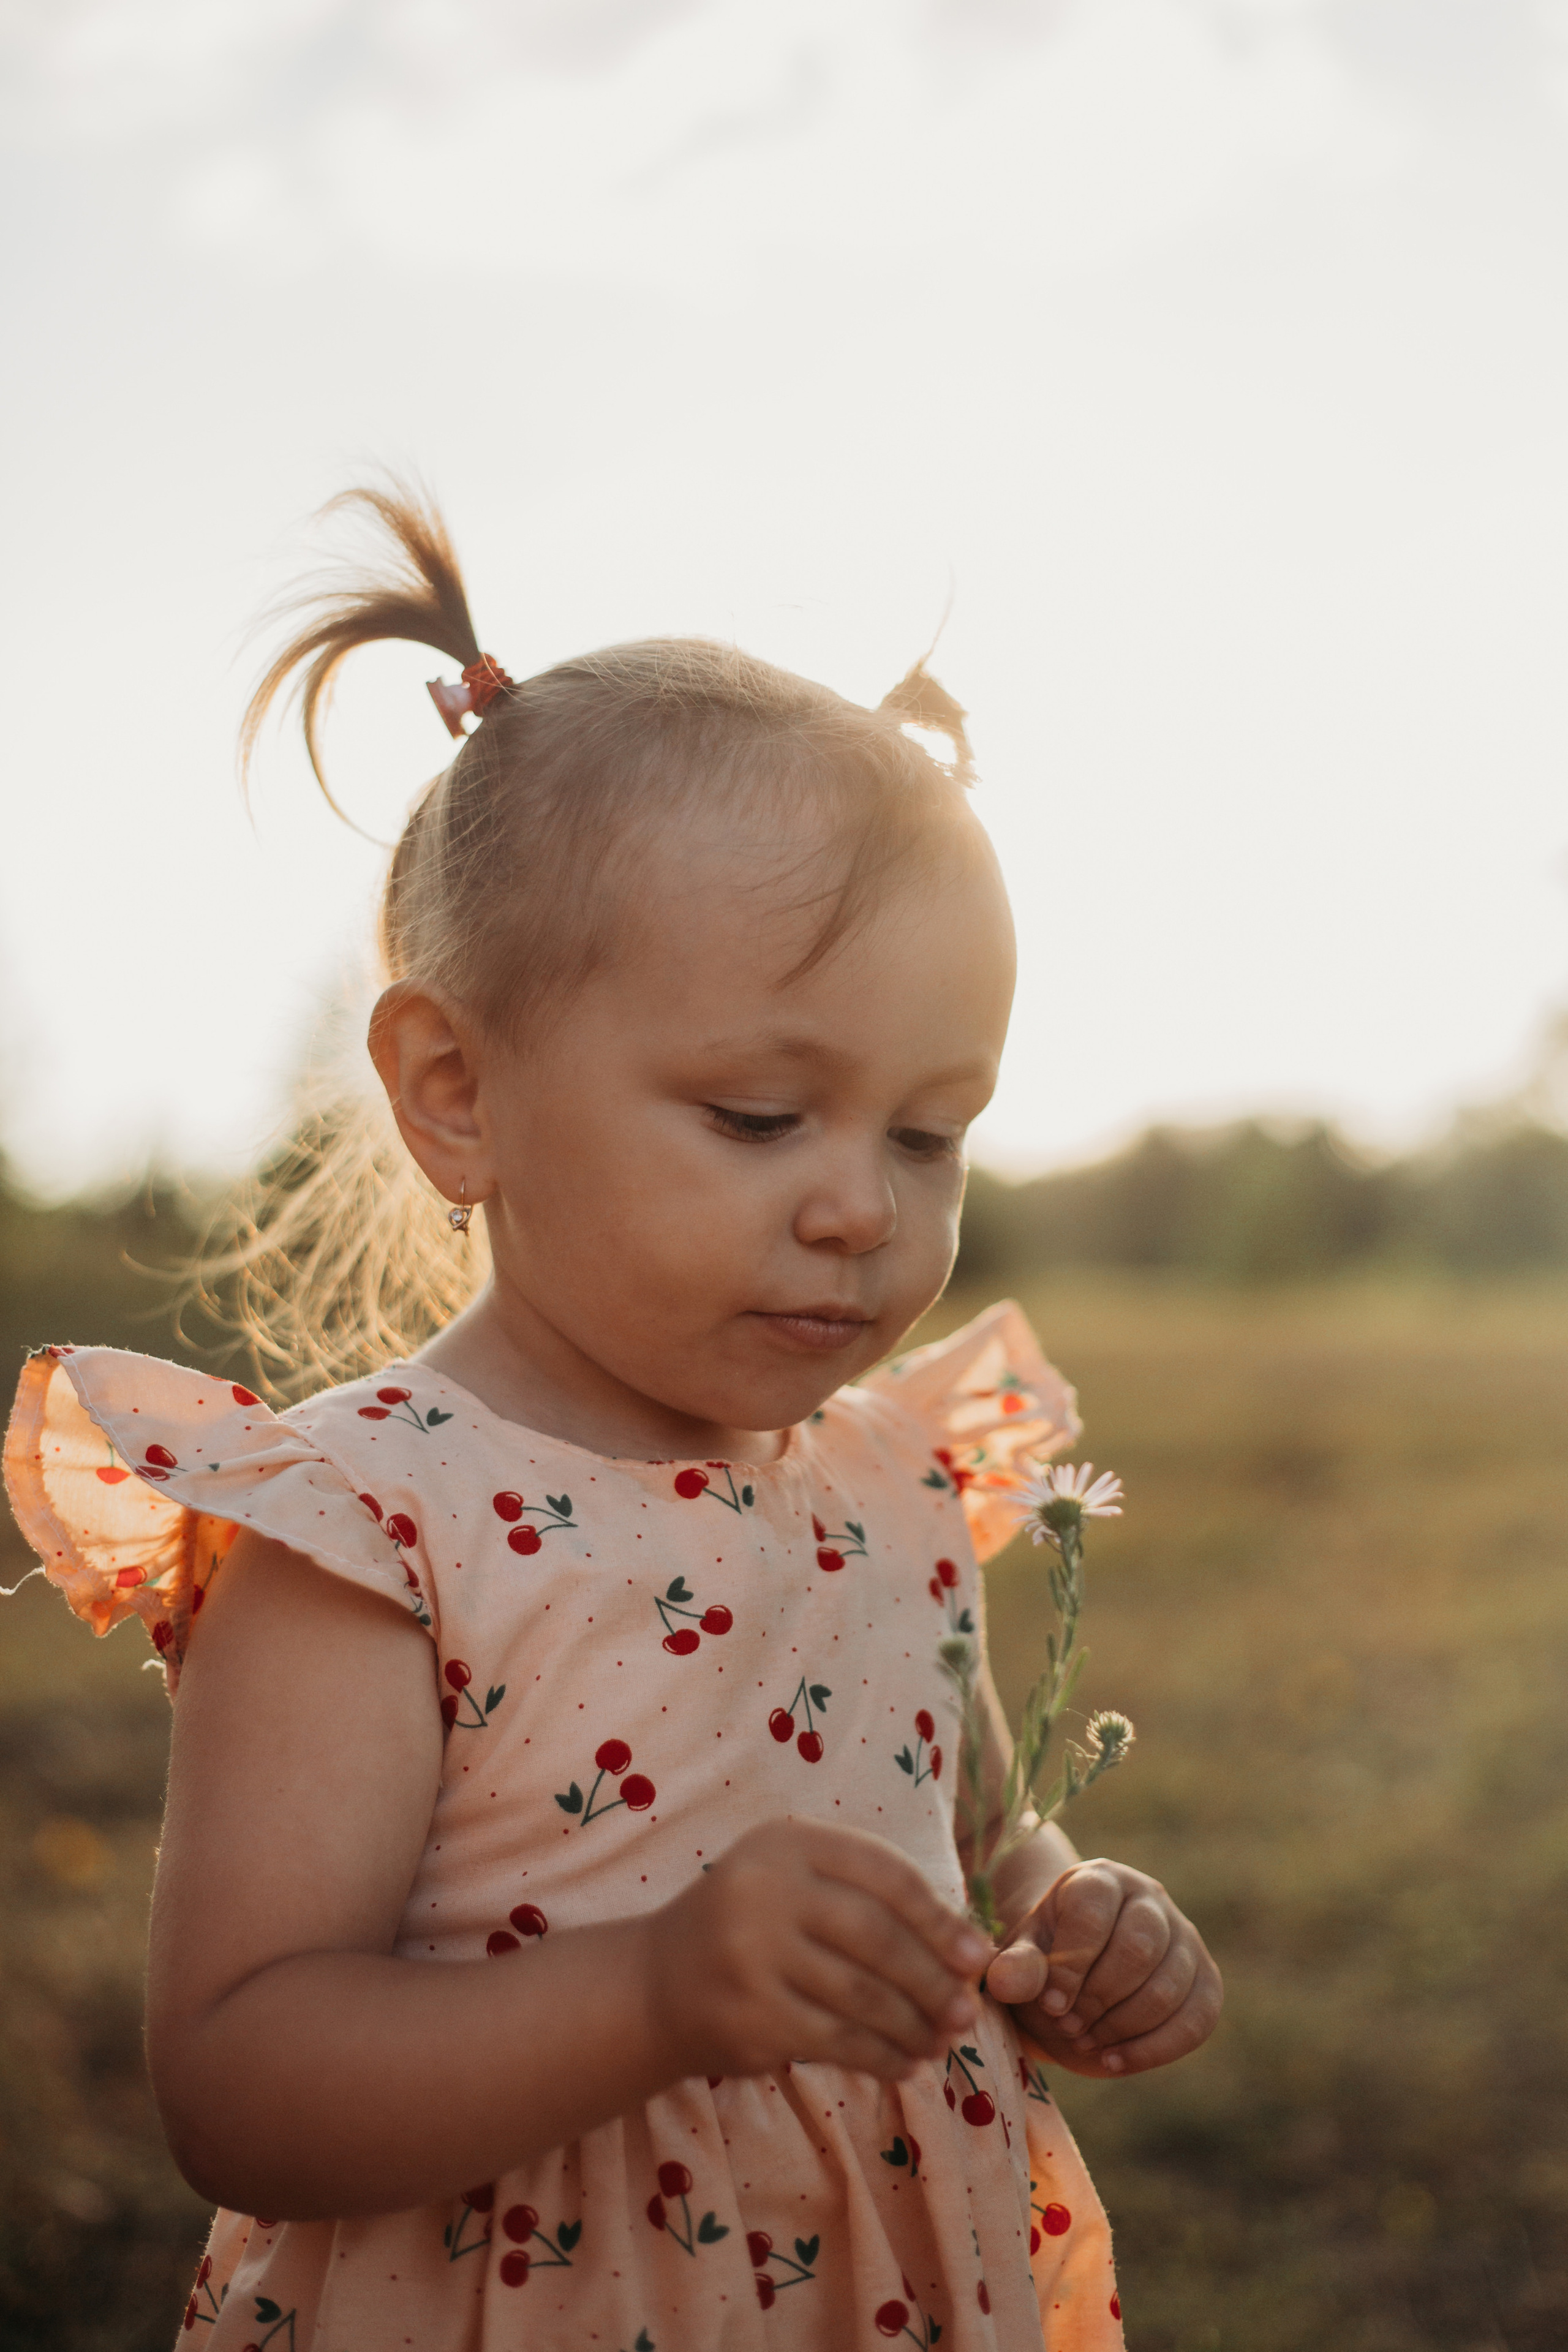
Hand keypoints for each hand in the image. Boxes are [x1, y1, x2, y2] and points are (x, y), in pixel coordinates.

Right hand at [646, 1819, 989, 2083]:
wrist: (657, 1983)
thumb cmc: (752, 1927)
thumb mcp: (799, 1885)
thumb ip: (870, 1900)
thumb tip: (967, 1953)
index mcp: (787, 1843)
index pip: (884, 1874)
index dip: (939, 1917)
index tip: (977, 1956)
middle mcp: (764, 1890)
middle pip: (877, 1937)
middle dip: (933, 1981)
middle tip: (967, 2014)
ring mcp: (752, 1956)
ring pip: (862, 1997)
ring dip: (913, 2027)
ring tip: (940, 2043)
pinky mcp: (750, 2018)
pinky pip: (836, 2042)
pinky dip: (881, 2058)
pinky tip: (903, 2066)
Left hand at [984, 1858, 1221, 2077]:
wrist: (1075, 1979)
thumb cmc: (1045, 1962)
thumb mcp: (1024, 1959)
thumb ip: (1016, 1967)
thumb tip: (1004, 1982)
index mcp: (1098, 1880)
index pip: (1093, 1912)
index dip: (1071, 1965)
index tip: (1051, 2004)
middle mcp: (1148, 1897)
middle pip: (1140, 1947)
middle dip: (1101, 1997)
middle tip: (1070, 2025)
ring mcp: (1183, 1936)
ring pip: (1170, 1985)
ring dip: (1124, 2025)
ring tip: (1087, 2041)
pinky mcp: (1205, 1979)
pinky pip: (1198, 2018)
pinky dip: (1156, 2048)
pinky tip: (1116, 2060)